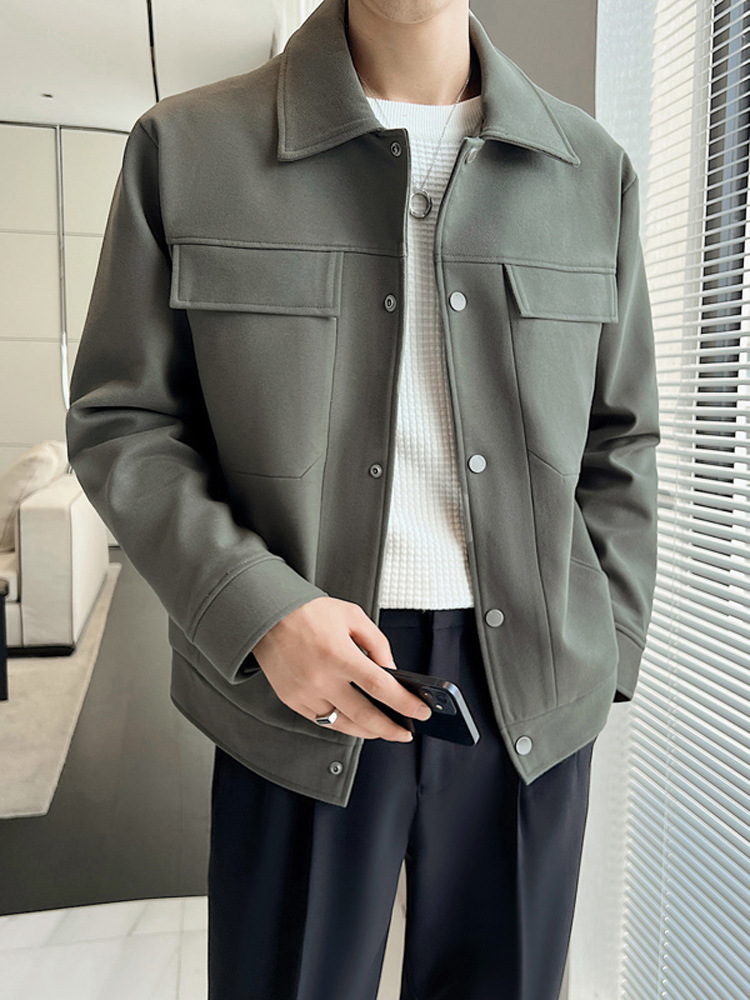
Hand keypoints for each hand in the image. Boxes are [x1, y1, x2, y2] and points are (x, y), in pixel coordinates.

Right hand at [251, 596, 431, 740]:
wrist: (266, 616)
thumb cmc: (309, 612)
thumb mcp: (352, 616)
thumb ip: (377, 643)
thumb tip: (392, 671)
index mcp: (339, 654)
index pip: (380, 687)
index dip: (405, 703)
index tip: (421, 711)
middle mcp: (321, 678)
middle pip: (365, 715)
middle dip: (390, 728)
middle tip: (406, 732)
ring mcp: (306, 693)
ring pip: (344, 725)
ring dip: (368, 731)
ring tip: (384, 730)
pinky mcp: (293, 701)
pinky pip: (323, 721)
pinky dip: (343, 724)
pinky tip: (356, 722)